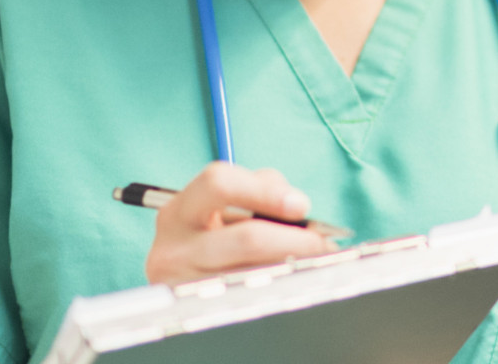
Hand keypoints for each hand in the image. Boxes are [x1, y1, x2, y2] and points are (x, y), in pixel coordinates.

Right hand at [144, 162, 335, 284]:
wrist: (178, 284)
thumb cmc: (211, 236)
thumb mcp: (222, 208)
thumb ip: (261, 191)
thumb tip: (299, 206)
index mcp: (179, 211)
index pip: (220, 184)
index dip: (266, 191)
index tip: (301, 205)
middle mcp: (174, 248)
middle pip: (247, 238)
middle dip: (296, 239)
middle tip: (322, 243)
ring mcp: (185, 286)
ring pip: (256, 274)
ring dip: (296, 266)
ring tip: (318, 262)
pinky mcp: (200, 314)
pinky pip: (252, 299)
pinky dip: (281, 287)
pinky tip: (296, 282)